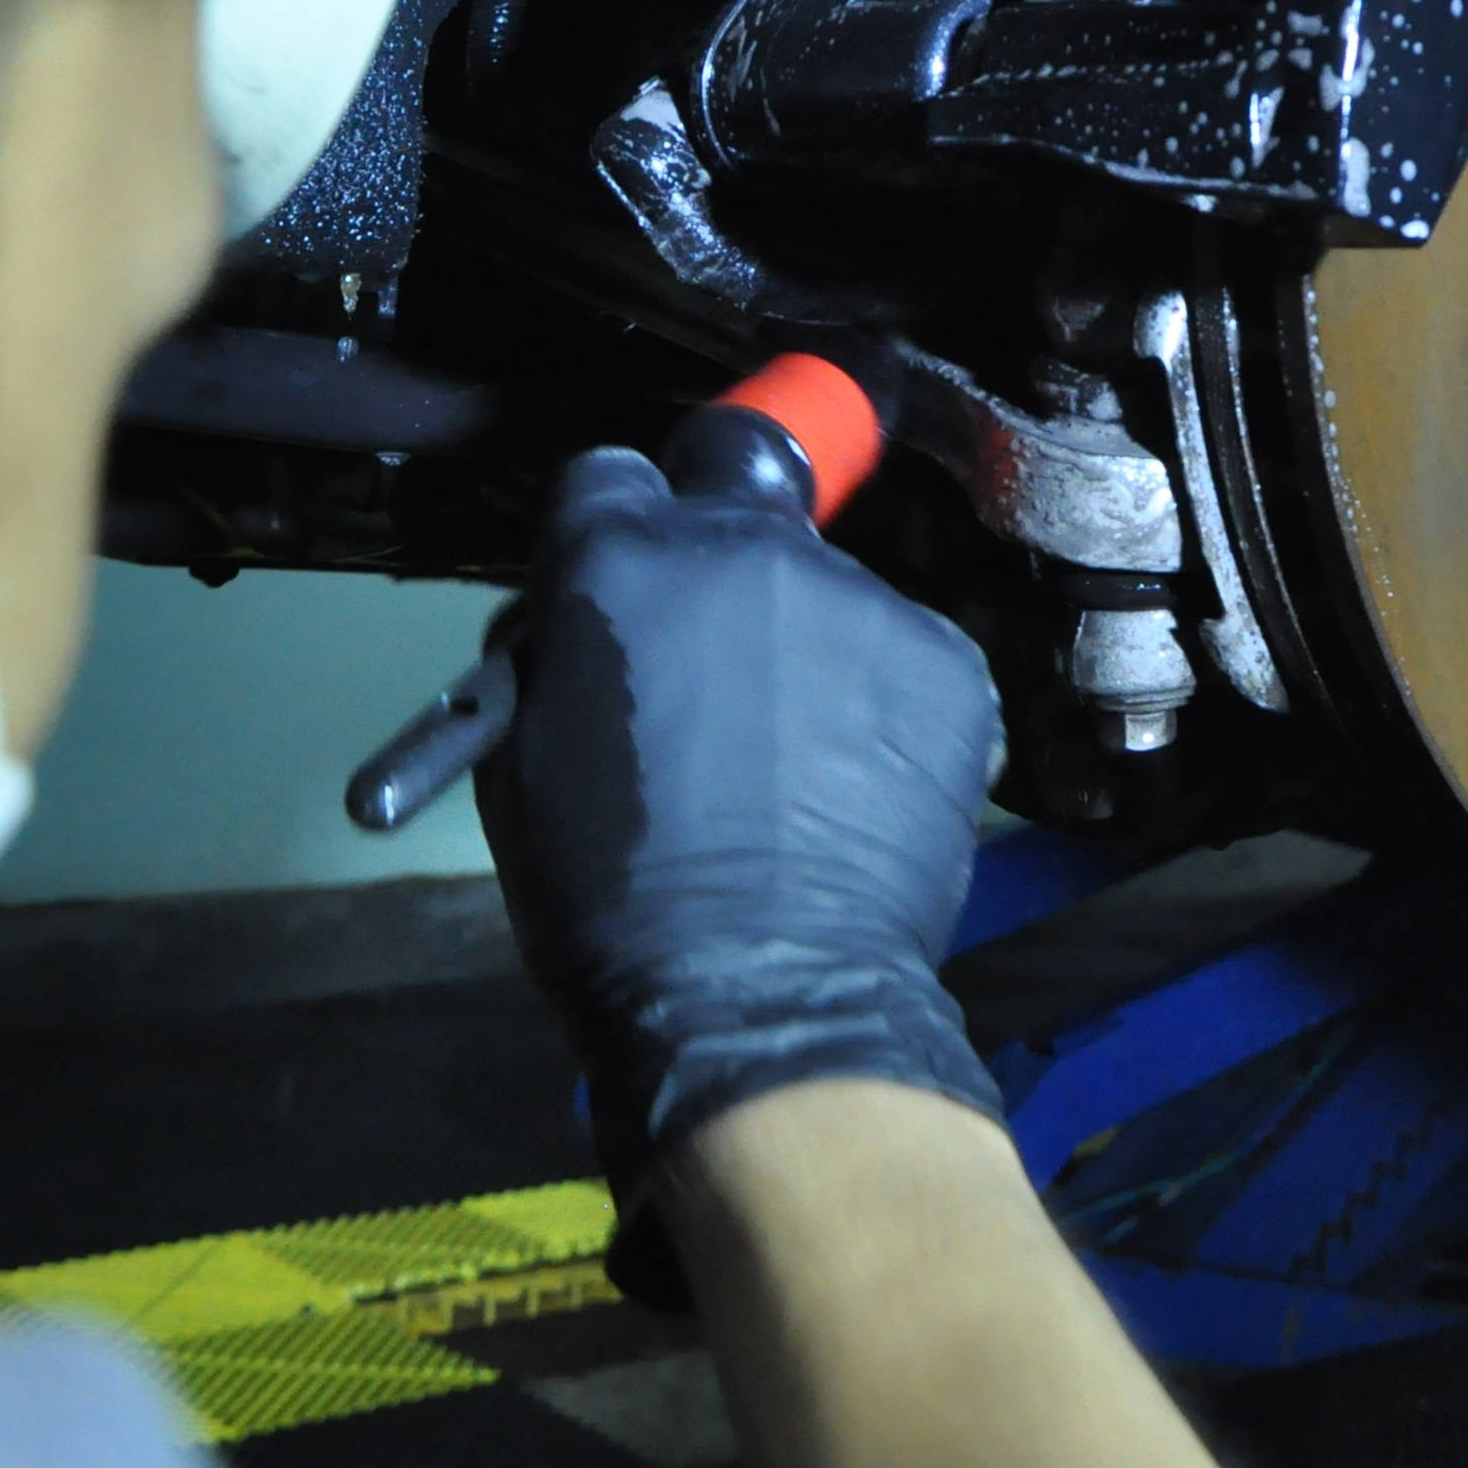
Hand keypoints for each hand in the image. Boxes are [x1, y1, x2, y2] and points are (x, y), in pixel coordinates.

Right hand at [476, 443, 1008, 1252]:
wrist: (762, 991)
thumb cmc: (611, 899)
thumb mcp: (521, 760)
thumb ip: (560, 653)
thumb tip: (591, 618)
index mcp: (620, 563)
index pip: (609, 476)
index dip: (613, 537)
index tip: (628, 594)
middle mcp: (743, 549)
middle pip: (726, 522)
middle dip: (712, 586)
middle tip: (717, 689)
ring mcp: (857, 597)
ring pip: (820, 593)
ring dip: (803, 648)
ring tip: (793, 764)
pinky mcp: (946, 656)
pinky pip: (902, 653)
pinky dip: (880, 701)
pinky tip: (857, 783)